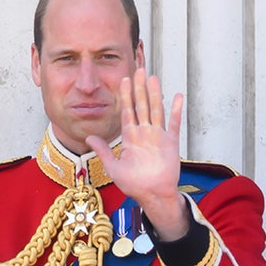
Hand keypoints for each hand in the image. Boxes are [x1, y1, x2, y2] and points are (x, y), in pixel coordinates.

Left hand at [90, 69, 188, 240]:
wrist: (152, 195)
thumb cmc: (134, 185)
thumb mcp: (113, 167)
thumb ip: (103, 151)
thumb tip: (88, 137)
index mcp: (130, 137)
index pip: (127, 111)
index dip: (125, 95)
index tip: (124, 80)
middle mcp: (144, 133)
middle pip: (141, 105)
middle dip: (139, 88)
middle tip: (139, 69)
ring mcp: (158, 136)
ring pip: (155, 110)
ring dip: (154, 94)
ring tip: (153, 78)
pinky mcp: (171, 143)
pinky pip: (173, 124)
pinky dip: (176, 111)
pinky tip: (177, 96)